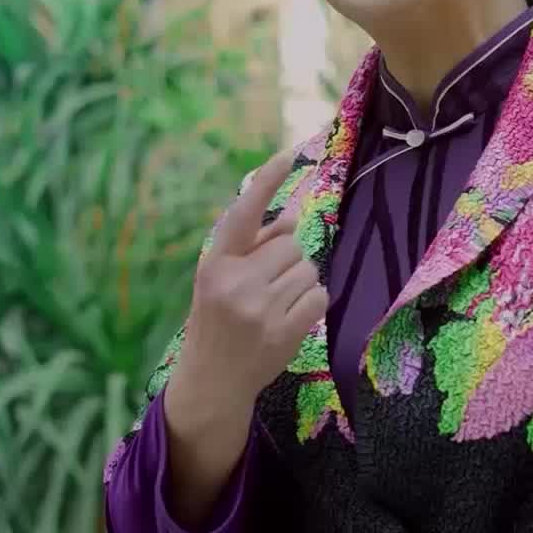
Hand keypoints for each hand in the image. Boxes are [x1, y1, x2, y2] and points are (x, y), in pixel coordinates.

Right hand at [184, 150, 327, 402]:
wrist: (213, 379)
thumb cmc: (217, 320)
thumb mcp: (221, 279)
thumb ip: (253, 247)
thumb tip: (293, 217)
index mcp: (216, 263)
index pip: (243, 214)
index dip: (266, 181)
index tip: (288, 153)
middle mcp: (236, 282)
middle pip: (291, 245)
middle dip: (286, 261)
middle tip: (267, 286)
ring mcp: (261, 308)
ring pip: (308, 270)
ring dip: (300, 283)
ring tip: (276, 304)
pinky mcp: (285, 331)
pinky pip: (319, 297)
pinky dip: (311, 304)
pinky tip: (290, 317)